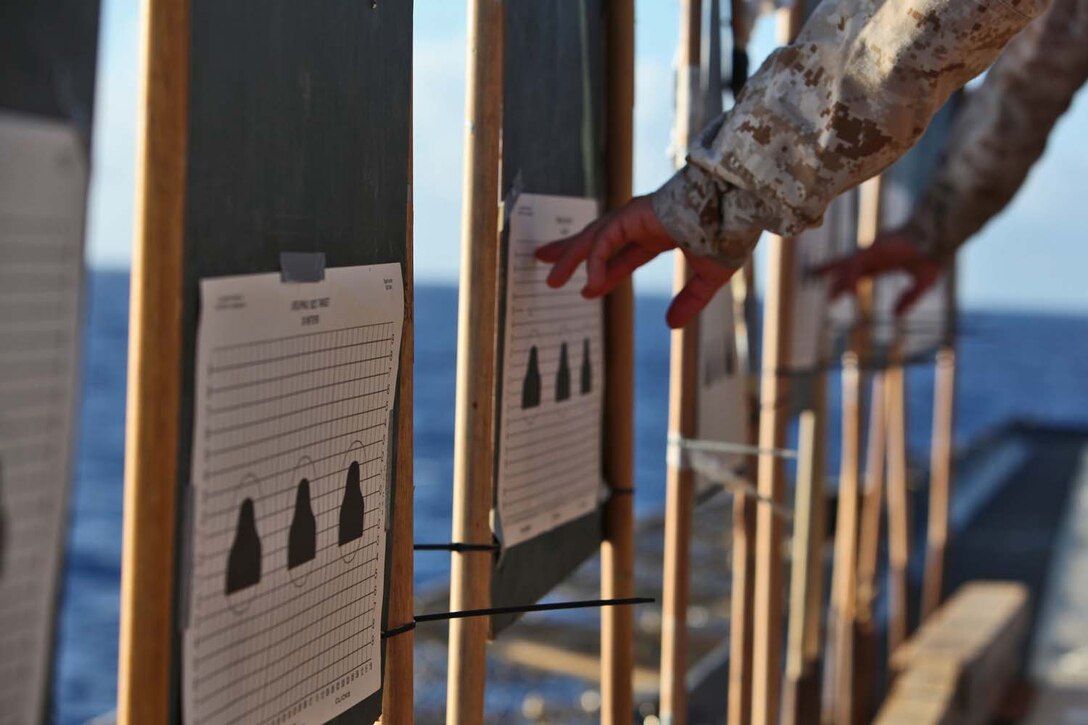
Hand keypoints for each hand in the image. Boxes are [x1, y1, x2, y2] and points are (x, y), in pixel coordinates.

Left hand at [534, 196, 737, 328]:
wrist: (740, 208)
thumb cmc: (730, 233)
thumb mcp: (709, 277)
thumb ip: (690, 300)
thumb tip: (672, 325)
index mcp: (659, 233)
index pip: (622, 255)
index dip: (603, 273)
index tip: (587, 290)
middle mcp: (643, 222)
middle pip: (598, 240)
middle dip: (572, 253)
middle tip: (548, 268)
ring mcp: (636, 216)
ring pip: (594, 237)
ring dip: (571, 256)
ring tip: (551, 278)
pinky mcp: (634, 214)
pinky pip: (606, 240)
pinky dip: (595, 261)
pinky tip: (590, 284)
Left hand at [812, 227, 941, 314]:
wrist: (938, 237)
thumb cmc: (932, 254)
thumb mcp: (923, 282)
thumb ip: (909, 298)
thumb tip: (894, 316)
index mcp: (883, 260)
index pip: (859, 272)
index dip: (847, 282)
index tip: (834, 294)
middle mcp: (874, 254)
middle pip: (846, 263)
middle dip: (829, 270)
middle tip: (812, 277)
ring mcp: (873, 250)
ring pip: (849, 265)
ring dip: (840, 281)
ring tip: (830, 298)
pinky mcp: (875, 248)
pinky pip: (857, 265)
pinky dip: (852, 278)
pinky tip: (849, 292)